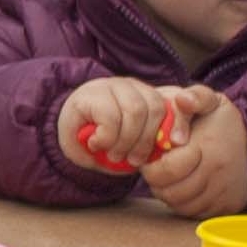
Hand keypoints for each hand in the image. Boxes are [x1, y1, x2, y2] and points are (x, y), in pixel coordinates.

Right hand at [57, 76, 184, 175]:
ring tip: (115, 154)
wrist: (66, 134)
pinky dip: (107, 138)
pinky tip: (97, 143)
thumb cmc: (103, 142)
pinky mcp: (92, 94)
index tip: (178, 142)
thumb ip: (151, 144)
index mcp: (149, 97)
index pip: (173, 102)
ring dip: (126, 141)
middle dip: (146, 141)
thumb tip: (171, 144)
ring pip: (135, 111)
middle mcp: (133, 87)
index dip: (179, 119)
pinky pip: (110, 117)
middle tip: (132, 160)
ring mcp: (113, 86)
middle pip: (154, 108)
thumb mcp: (131, 147)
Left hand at [138, 91, 246, 218]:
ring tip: (170, 178)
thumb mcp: (210, 101)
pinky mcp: (227, 207)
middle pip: (171, 192)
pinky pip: (195, 213)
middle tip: (157, 170)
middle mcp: (217, 175)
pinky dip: (184, 204)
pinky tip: (184, 187)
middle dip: (157, 182)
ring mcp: (223, 194)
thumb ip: (194, 96)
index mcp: (208, 149)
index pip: (167, 171)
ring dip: (169, 194)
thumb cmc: (223, 121)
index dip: (151, 167)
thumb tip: (181, 100)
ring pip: (181, 205)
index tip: (151, 158)